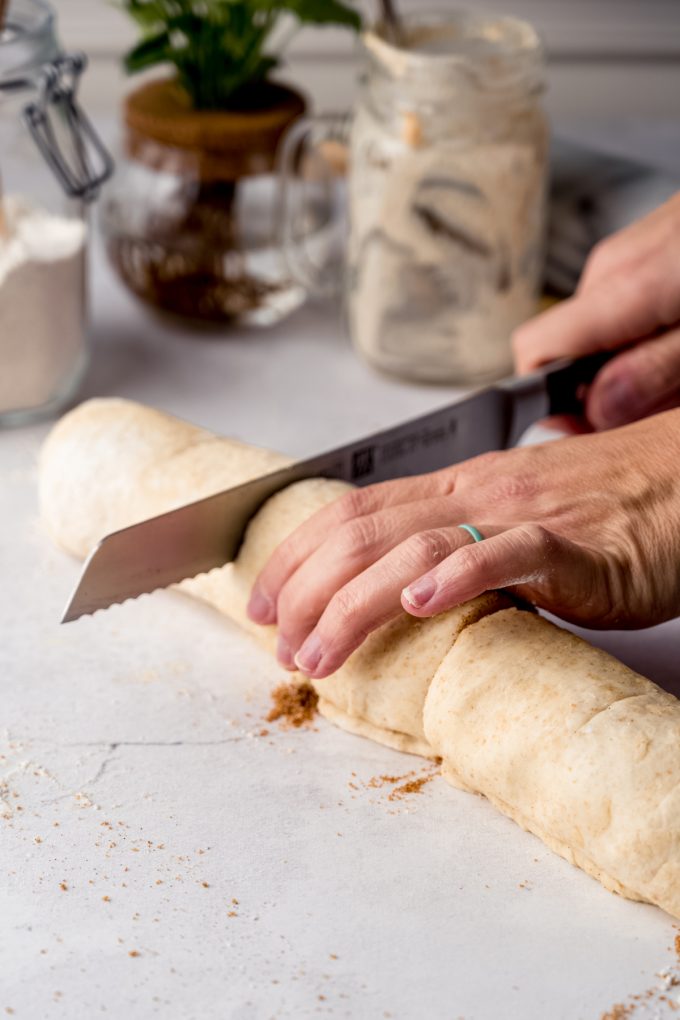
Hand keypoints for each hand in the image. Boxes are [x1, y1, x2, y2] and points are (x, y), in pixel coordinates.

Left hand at [247, 410, 679, 679]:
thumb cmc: (603, 513)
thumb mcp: (511, 525)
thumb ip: (456, 549)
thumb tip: (396, 595)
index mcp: (457, 488)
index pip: (351, 508)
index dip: (294, 553)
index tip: (260, 601)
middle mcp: (476, 494)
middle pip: (364, 530)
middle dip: (305, 590)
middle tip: (276, 645)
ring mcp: (523, 515)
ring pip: (416, 547)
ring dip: (353, 604)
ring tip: (318, 655)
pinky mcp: (575, 547)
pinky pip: (509, 554)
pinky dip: (458, 577)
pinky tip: (419, 605)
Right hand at [514, 192, 679, 430]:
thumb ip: (653, 373)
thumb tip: (594, 412)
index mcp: (619, 288)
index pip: (534, 352)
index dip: (552, 401)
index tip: (592, 427)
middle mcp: (612, 269)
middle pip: (571, 350)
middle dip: (610, 388)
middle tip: (668, 399)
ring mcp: (632, 255)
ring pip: (605, 333)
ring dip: (641, 364)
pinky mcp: (654, 250)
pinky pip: (632, 309)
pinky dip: (657, 335)